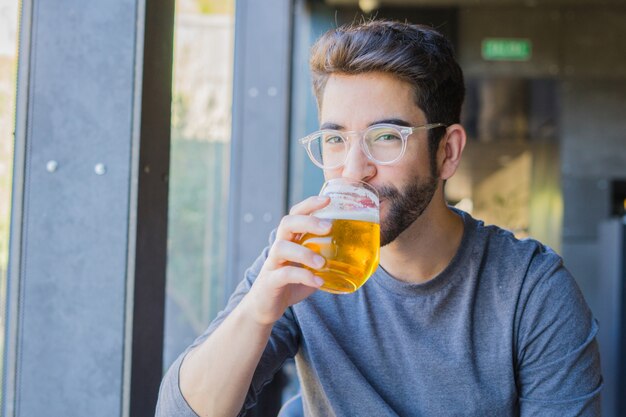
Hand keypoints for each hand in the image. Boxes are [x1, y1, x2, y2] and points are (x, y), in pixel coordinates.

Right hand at [242, 195, 331, 325]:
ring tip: (322, 263)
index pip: (297, 213)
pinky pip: (284, 274)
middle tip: (328, 227)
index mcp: (290, 239)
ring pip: (281, 247)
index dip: (310, 204)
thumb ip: (328, 259)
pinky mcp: (270, 281)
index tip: (328, 199)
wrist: (266, 306)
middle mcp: (279, 246)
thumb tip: (360, 256)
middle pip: (287, 223)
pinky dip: (302, 276)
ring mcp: (273, 263)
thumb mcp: (312, 268)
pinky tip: (318, 282)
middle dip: (307, 221)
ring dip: (304, 252)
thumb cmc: (291, 283)